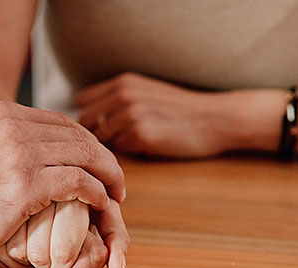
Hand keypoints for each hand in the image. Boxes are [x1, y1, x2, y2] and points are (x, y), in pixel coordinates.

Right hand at [0, 101, 125, 265]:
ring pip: (85, 156)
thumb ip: (6, 140)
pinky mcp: (25, 183)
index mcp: (2, 113)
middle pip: (78, 136)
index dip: (88, 144)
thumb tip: (34, 141)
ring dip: (108, 177)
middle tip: (116, 183)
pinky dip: (97, 194)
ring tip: (114, 196)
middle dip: (104, 159)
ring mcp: (19, 152)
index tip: (98, 165)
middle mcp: (12, 124)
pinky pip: (79, 182)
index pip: (62, 122)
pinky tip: (99, 206)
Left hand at [76, 72, 231, 157]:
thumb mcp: (145, 92)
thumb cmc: (178, 111)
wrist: (215, 119)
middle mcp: (123, 95)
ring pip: (101, 139)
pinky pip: (119, 151)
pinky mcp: (141, 134)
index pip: (82, 103)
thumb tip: (84, 118)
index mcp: (122, 83)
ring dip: (113, 146)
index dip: (88, 119)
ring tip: (135, 144)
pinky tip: (148, 147)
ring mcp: (131, 114)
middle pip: (86, 123)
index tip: (99, 129)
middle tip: (115, 144)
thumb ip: (116, 99)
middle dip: (95, 136)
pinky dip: (130, 153)